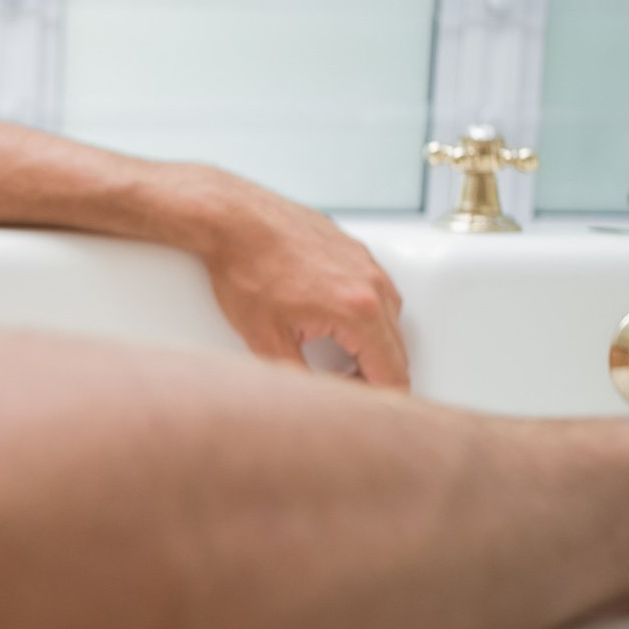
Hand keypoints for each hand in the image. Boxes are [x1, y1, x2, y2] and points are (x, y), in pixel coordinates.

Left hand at [153, 166, 409, 389]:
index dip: (377, 403)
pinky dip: (365, 315)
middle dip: (375, 377)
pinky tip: (332, 322)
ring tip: (336, 359)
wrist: (230, 218)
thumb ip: (299, 379)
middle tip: (341, 391)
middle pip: (398, 351)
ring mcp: (366, 262)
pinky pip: (377, 292)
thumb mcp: (266, 340)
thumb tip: (315, 404)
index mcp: (357, 310)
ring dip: (373, 346)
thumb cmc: (243, 268)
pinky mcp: (354, 249)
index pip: (393, 375)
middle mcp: (372, 284)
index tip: (355, 409)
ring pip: (391, 321)